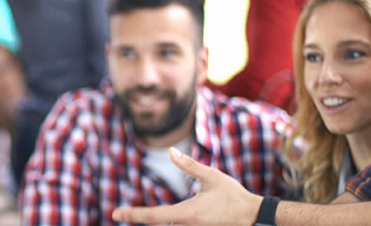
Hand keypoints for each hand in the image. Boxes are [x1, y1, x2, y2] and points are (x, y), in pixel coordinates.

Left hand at [112, 147, 262, 224]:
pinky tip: (163, 220)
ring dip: (156, 222)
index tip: (115, 212)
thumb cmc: (233, 196)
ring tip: (138, 216)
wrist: (255, 217)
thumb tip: (170, 152)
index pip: (152, 216)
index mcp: (187, 213)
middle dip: (139, 219)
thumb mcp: (212, 177)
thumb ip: (189, 166)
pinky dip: (169, 225)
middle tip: (121, 213)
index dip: (132, 214)